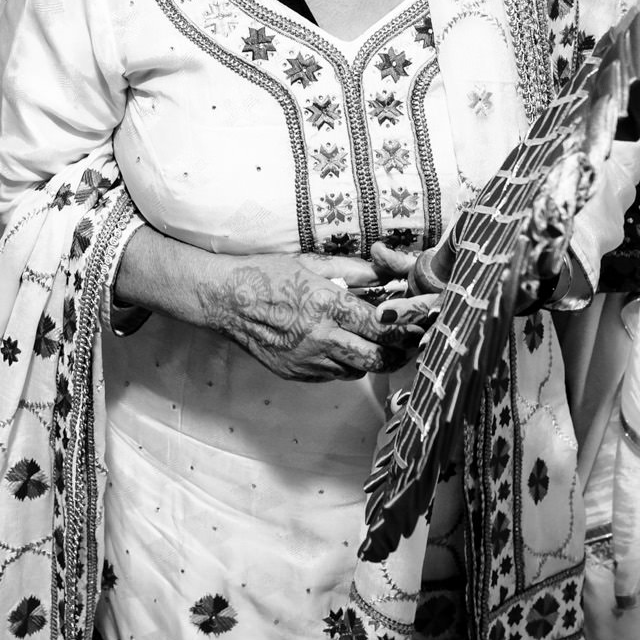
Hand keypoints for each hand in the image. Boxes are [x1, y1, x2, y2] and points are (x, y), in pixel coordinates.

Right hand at [190, 253, 393, 381]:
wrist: (225, 300)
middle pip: (376, 359)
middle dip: (396, 355)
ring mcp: (307, 359)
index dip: (404, 331)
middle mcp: (320, 336)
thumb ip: (354, 271)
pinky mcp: (296, 373)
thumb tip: (386, 276)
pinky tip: (334, 346)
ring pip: (356, 371)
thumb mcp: (312, 264)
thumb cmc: (267, 276)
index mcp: (328, 304)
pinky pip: (332, 375)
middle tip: (404, 346)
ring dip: (367, 359)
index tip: (414, 328)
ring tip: (367, 343)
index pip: (382, 327)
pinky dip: (341, 364)